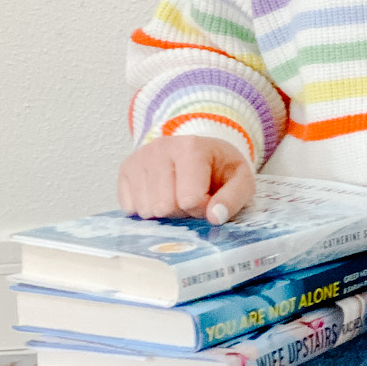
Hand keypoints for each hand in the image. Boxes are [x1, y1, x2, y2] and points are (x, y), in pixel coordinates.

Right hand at [117, 136, 256, 223]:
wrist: (200, 150)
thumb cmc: (219, 168)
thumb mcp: (240, 180)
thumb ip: (233, 199)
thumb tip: (214, 217)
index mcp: (190, 148)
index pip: (189, 199)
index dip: (201, 208)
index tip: (208, 198)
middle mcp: (160, 148)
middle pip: (165, 207)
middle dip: (181, 212)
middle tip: (190, 197)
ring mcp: (139, 158)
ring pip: (146, 210)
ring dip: (163, 212)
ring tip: (175, 195)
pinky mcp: (125, 169)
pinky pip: (129, 207)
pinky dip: (146, 209)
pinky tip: (159, 195)